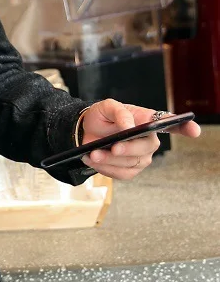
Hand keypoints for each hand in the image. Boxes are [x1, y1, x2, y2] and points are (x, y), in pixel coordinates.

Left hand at [79, 99, 200, 179]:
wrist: (87, 131)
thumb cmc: (102, 117)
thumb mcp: (106, 107)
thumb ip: (119, 112)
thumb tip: (129, 126)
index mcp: (149, 120)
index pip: (172, 124)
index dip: (184, 128)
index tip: (194, 131)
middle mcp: (149, 140)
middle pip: (147, 148)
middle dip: (128, 149)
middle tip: (113, 147)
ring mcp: (141, 156)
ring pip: (131, 163)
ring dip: (110, 160)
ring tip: (92, 154)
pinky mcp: (130, 169)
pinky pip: (121, 174)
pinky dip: (105, 168)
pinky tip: (92, 160)